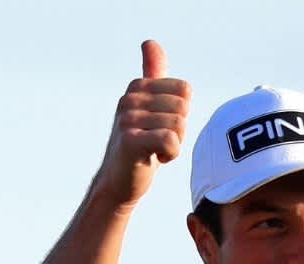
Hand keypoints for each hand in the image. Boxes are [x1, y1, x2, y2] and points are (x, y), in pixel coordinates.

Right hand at [92, 39, 190, 208]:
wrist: (118, 182)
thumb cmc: (140, 144)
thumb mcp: (147, 105)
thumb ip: (152, 73)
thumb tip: (149, 42)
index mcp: (137, 86)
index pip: (185, 91)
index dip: (180, 112)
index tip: (161, 125)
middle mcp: (129, 98)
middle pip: (184, 107)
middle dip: (178, 130)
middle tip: (157, 142)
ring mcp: (127, 119)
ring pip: (179, 125)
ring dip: (174, 144)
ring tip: (153, 151)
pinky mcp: (130, 140)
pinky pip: (170, 140)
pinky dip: (170, 154)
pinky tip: (154, 159)